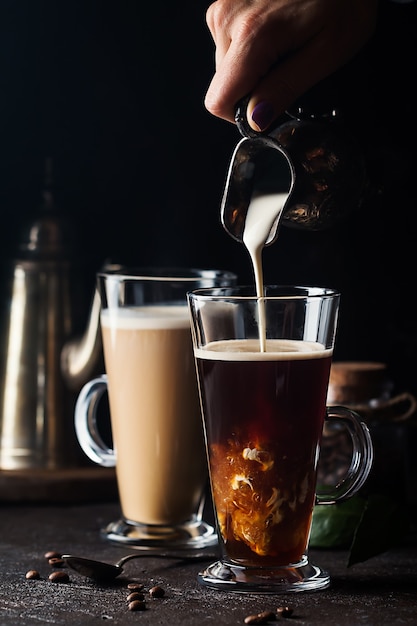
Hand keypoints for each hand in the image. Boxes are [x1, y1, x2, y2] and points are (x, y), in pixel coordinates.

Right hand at [204, 0, 377, 129]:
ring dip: (254, 64)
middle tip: (289, 62)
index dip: (242, 114)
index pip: (218, 101)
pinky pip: (230, 43)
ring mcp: (224, 6)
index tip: (269, 104)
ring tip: (287, 40)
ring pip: (226, 66)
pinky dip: (252, 45)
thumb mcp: (326, 53)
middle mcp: (227, 19)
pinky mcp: (227, 2)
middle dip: (254, 84)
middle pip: (224, 85)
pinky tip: (278, 28)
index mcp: (251, 35)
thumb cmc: (346, 0)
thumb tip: (255, 119)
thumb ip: (285, 88)